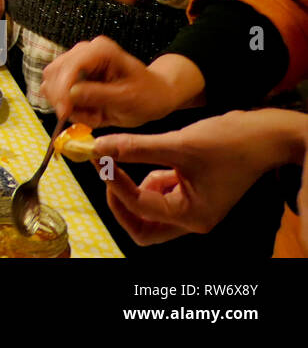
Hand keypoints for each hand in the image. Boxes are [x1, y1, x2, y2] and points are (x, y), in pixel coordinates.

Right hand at [41, 36, 204, 127]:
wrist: (154, 96)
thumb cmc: (147, 95)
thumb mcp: (128, 99)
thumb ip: (99, 95)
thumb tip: (71, 94)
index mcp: (101, 51)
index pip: (70, 66)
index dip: (63, 90)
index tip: (65, 113)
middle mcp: (84, 51)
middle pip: (54, 73)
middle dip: (63, 100)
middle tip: (85, 119)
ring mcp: (76, 61)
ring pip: (51, 83)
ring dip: (66, 105)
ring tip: (92, 116)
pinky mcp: (72, 74)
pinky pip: (56, 91)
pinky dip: (67, 107)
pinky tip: (88, 113)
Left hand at [94, 109, 307, 246]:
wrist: (262, 135)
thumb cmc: (228, 142)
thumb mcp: (178, 143)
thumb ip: (136, 148)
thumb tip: (99, 147)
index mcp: (192, 216)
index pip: (140, 208)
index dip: (115, 183)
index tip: (100, 158)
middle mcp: (192, 219)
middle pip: (141, 227)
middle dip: (120, 201)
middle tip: (107, 171)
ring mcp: (192, 208)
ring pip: (148, 210)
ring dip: (134, 187)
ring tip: (134, 156)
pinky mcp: (191, 194)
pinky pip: (160, 193)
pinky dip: (149, 178)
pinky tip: (158, 156)